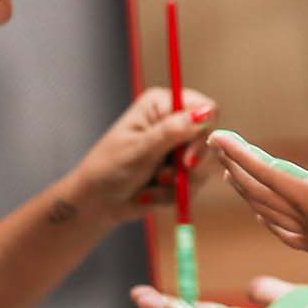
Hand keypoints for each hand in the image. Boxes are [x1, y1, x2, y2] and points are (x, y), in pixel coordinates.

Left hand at [63, 88, 218, 227]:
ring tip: (152, 184)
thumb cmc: (109, 169)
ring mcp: (179, 148)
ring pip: (204, 166)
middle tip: (164, 177)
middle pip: (210, 140)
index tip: (187, 159)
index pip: (205, 108)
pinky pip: (195, 185)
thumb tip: (206, 113)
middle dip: (189, 166)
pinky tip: (150, 194)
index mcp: (161, 105)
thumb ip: (173, 131)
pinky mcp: (181, 172)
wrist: (97, 202)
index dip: (203, 134)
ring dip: (178, 183)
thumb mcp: (140, 149)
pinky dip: (173, 194)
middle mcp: (174, 122)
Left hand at [209, 132, 307, 302]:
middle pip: (261, 190)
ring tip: (229, 172)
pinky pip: (286, 231)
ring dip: (246, 189)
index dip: (241, 154)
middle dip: (236, 165)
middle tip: (216, 144)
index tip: (216, 136)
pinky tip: (264, 218)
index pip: (269, 174)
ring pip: (268, 209)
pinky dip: (269, 220)